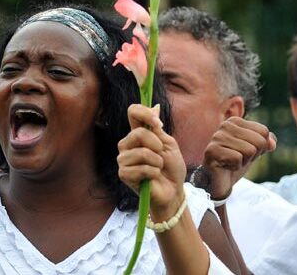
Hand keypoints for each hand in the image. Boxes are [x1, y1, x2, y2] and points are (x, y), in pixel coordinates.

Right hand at [118, 104, 186, 220]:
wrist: (173, 190)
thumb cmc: (171, 168)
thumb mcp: (168, 144)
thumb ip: (158, 128)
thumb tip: (156, 107)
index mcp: (137, 133)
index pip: (133, 112)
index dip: (144, 113)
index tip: (158, 124)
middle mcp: (127, 144)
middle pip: (138, 133)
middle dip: (156, 144)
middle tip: (161, 155)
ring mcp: (123, 159)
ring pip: (141, 153)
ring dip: (157, 162)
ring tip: (158, 169)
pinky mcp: (123, 174)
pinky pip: (142, 168)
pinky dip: (153, 173)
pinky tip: (152, 178)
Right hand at [203, 117, 275, 199]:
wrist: (218, 180)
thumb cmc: (236, 162)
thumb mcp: (255, 150)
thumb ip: (266, 142)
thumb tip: (272, 143)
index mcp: (235, 121)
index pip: (264, 132)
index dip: (259, 147)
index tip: (245, 152)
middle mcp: (225, 125)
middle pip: (259, 141)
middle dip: (253, 155)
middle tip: (238, 159)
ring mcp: (217, 137)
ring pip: (249, 150)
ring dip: (244, 162)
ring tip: (231, 162)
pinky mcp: (211, 151)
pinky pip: (237, 159)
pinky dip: (235, 167)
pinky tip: (225, 166)